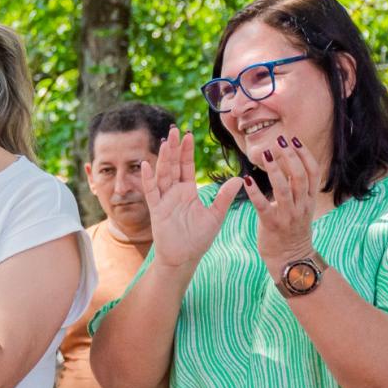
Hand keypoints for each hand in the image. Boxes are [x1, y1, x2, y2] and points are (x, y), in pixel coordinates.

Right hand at [142, 127, 242, 269]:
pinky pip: (151, 192)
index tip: (189, 135)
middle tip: (175, 129)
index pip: (186, 166)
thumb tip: (240, 178)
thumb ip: (224, 197)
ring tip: (166, 142)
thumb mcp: (215, 216)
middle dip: (174, 148)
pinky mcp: (157, 210)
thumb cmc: (198, 239)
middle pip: (173, 165)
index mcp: (188, 191)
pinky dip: (148, 179)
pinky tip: (147, 165)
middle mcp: (174, 192)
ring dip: (163, 158)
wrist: (184, 257)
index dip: (187, 151)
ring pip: (163, 174)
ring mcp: (164, 200)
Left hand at [243, 135, 317, 272]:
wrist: (290, 258)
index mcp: (309, 199)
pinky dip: (254, 192)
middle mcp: (302, 205)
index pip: (313, 171)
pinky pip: (263, 205)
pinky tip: (246, 180)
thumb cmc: (292, 229)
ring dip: (275, 169)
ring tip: (266, 154)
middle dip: (290, 156)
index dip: (304, 154)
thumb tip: (288, 161)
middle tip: (278, 140)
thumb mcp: (301, 206)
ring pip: (284, 188)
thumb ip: (296, 187)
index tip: (294, 139)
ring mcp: (288, 215)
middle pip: (300, 176)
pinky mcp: (272, 224)